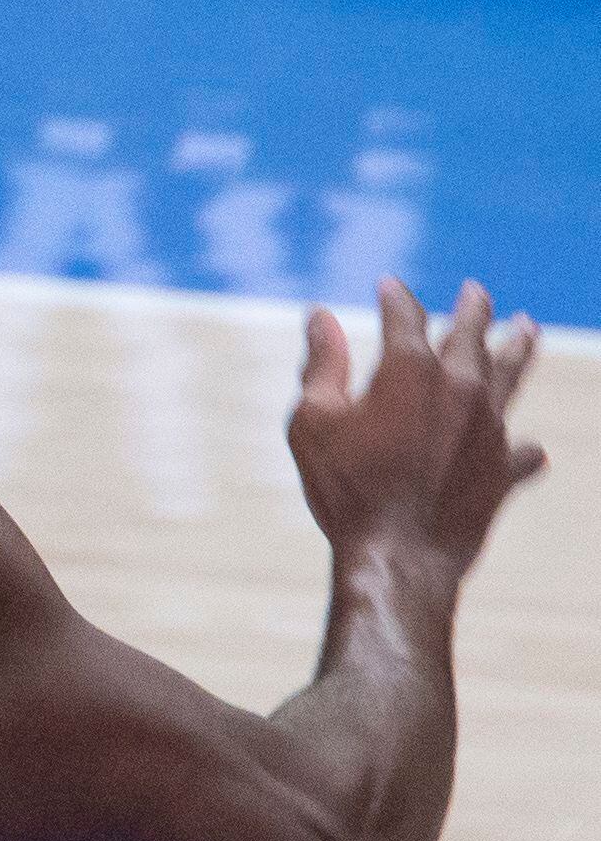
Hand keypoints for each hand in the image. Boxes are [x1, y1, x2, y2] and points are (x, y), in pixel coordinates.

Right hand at [290, 279, 546, 583]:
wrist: (398, 554)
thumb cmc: (346, 487)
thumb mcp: (312, 421)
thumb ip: (321, 364)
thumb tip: (318, 316)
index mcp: (410, 369)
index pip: (405, 315)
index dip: (395, 297)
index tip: (388, 286)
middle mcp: (461, 387)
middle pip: (474, 332)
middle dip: (473, 308)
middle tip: (475, 292)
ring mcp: (491, 426)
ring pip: (513, 374)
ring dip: (519, 346)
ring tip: (527, 327)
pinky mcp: (504, 467)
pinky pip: (522, 450)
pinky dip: (521, 448)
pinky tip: (527, 450)